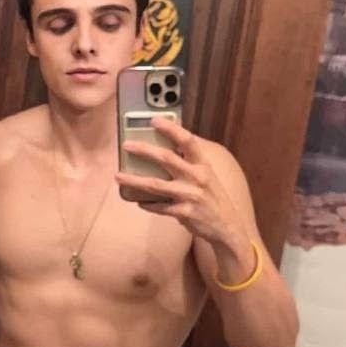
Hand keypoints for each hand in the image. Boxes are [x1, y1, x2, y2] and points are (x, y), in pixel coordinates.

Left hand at [116, 117, 245, 249]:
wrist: (227, 226)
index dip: (171, 128)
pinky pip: (158, 206)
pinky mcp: (184, 212)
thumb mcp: (207, 175)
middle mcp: (197, 177)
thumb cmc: (213, 197)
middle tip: (126, 145)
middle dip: (144, 150)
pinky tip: (138, 201)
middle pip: (166, 159)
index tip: (154, 120)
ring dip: (134, 180)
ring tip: (118, 176)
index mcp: (203, 164)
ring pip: (155, 185)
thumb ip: (191, 160)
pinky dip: (147, 203)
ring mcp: (190, 195)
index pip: (188, 140)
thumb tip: (171, 144)